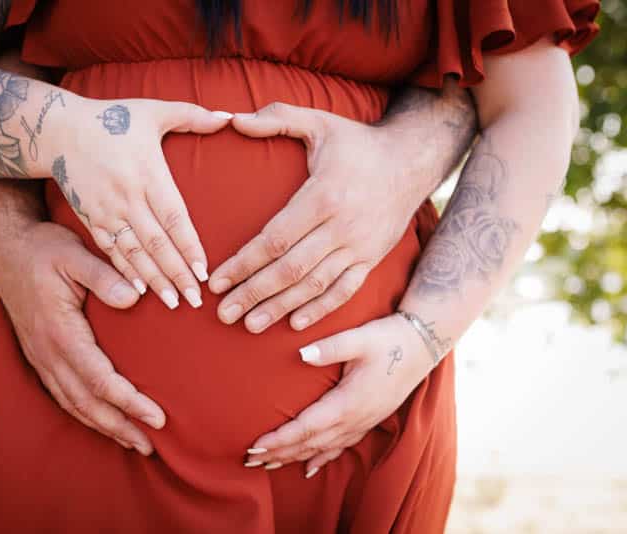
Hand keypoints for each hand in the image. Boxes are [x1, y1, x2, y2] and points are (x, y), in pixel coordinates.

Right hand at [0, 220, 165, 455]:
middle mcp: (48, 352)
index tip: (157, 416)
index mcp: (60, 332)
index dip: (129, 402)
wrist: (6, 249)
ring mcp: (42, 356)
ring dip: (104, 426)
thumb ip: (103, 276)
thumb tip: (133, 297)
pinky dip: (85, 413)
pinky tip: (102, 420)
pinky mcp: (41, 355)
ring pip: (73, 403)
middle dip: (120, 426)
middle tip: (152, 446)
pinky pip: (63, 394)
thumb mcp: (73, 253)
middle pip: (87, 402)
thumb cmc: (43, 249)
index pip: (99, 379)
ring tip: (134, 442)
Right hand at [54, 98, 231, 308]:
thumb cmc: (112, 119)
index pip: (173, 218)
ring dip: (153, 280)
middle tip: (195, 300)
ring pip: (134, 253)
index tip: (203, 271)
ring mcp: (107, 211)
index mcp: (147, 173)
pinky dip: (125, 272)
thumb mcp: (153, 110)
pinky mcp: (91, 219)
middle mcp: (127, 197)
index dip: (189, 246)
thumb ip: (192, 115)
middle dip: (176, 274)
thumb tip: (228, 116)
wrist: (58, 130)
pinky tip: (138, 292)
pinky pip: (110, 252)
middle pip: (156, 243)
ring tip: (172, 303)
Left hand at [208, 103, 423, 332]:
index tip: (217, 280)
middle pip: (291, 269)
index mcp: (324, 195)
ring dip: (280, 307)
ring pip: (315, 285)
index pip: (275, 239)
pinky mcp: (371, 259)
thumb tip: (233, 119)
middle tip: (223, 313)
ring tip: (250, 325)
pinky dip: (320, 309)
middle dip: (254, 293)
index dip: (244, 263)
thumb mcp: (319, 121)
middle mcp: (342, 227)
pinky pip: (344, 291)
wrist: (412, 161)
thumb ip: (276, 118)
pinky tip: (295, 325)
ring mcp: (359, 247)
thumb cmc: (357, 142)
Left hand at [243, 314, 432, 476]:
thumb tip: (301, 354)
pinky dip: (320, 459)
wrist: (422, 345)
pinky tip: (307, 469)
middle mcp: (355, 419)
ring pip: (322, 449)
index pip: (308, 427)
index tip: (256, 445)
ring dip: (293, 457)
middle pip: (311, 444)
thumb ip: (330, 347)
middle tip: (248, 459)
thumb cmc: (388, 339)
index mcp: (349, 401)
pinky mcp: (367, 420)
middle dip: (279, 452)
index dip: (281, 438)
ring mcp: (363, 423)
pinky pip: (340, 447)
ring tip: (266, 464)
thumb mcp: (360, 338)